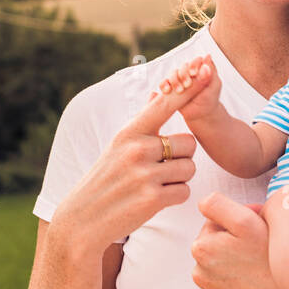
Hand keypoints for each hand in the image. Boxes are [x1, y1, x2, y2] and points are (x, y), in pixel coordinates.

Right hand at [51, 85, 196, 252]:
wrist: (82, 221)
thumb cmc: (105, 180)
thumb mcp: (118, 146)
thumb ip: (143, 123)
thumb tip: (158, 93)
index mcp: (129, 132)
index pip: (166, 103)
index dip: (189, 86)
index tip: (206, 67)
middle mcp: (137, 149)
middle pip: (189, 143)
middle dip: (182, 157)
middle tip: (160, 168)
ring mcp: (145, 174)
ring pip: (189, 168)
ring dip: (179, 178)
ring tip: (155, 184)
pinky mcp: (152, 199)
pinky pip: (184, 190)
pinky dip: (175, 196)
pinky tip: (155, 199)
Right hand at [154, 55, 221, 123]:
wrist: (200, 113)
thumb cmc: (209, 98)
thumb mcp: (214, 86)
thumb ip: (210, 72)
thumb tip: (208, 56)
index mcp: (201, 69)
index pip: (196, 60)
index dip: (193, 64)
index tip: (194, 73)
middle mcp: (189, 72)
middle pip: (183, 66)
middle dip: (184, 74)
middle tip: (187, 85)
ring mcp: (179, 79)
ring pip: (173, 73)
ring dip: (174, 80)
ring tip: (180, 90)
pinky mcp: (171, 87)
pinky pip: (164, 82)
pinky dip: (164, 84)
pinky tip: (167, 90)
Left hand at [191, 192, 288, 288]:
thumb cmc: (272, 257)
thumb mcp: (246, 220)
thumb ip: (216, 205)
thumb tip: (203, 205)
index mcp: (201, 248)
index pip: (214, 223)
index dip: (237, 221)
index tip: (256, 228)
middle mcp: (200, 275)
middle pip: (217, 247)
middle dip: (233, 243)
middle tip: (261, 246)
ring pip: (221, 269)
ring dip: (235, 264)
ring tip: (260, 265)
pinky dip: (239, 286)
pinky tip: (258, 283)